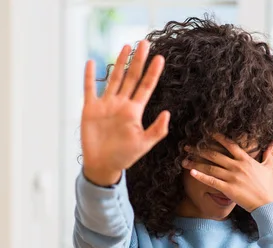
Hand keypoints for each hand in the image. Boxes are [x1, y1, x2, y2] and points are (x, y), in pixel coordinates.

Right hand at [81, 40, 169, 185]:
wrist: (103, 165)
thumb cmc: (125, 156)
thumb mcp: (144, 144)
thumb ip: (157, 130)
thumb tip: (167, 113)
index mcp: (134, 111)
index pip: (146, 87)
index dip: (153, 73)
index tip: (160, 58)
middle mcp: (121, 104)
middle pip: (132, 77)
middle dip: (138, 61)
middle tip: (145, 43)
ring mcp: (106, 105)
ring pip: (114, 78)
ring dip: (120, 62)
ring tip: (127, 46)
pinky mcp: (90, 109)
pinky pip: (90, 89)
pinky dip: (90, 76)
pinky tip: (91, 62)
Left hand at [182, 134, 272, 211]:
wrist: (268, 203)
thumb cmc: (269, 186)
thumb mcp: (269, 167)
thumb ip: (269, 153)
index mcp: (246, 160)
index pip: (229, 145)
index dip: (217, 138)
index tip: (206, 134)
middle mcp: (237, 166)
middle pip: (215, 154)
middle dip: (199, 149)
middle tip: (187, 146)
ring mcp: (232, 178)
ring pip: (210, 167)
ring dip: (195, 162)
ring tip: (184, 160)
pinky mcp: (228, 189)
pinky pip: (211, 181)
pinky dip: (201, 176)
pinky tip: (191, 172)